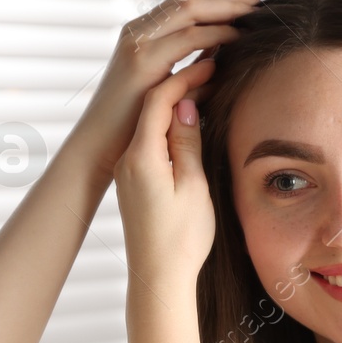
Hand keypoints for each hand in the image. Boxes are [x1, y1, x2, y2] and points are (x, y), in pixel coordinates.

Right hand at [66, 0, 256, 183]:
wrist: (98, 147)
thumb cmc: (134, 126)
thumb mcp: (169, 89)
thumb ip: (192, 69)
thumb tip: (224, 59)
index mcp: (144, 32)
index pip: (189, 0)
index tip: (253, 6)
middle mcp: (139, 29)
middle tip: (262, 6)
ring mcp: (138, 42)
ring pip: (191, 8)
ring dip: (228, 8)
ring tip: (255, 17)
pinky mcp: (141, 61)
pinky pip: (187, 37)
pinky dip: (216, 33)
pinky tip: (237, 38)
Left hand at [115, 58, 217, 290]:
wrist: (158, 277)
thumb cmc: (180, 238)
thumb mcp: (193, 186)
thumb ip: (187, 141)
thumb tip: (185, 105)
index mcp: (142, 156)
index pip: (159, 99)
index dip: (185, 78)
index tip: (211, 65)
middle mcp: (129, 159)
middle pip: (151, 106)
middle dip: (180, 84)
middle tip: (211, 69)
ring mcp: (130, 170)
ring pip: (150, 122)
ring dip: (175, 104)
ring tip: (206, 89)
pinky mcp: (135, 181)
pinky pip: (150, 140)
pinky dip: (169, 125)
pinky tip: (189, 123)